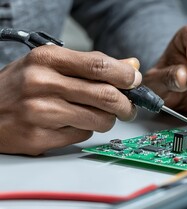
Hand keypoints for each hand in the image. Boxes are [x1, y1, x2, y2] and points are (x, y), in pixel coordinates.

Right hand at [0, 46, 141, 154]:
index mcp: (46, 59)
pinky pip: (82, 135)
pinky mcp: (39, 137)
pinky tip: (70, 123)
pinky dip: (85, 129)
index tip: (134, 80)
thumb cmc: (19, 86)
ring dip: (107, 119)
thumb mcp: (50, 65)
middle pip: (105, 95)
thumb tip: (130, 66)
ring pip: (99, 119)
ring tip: (98, 115)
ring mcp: (40, 112)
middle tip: (129, 108)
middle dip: (126, 104)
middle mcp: (42, 84)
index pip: (99, 65)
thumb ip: (90, 65)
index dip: (125, 75)